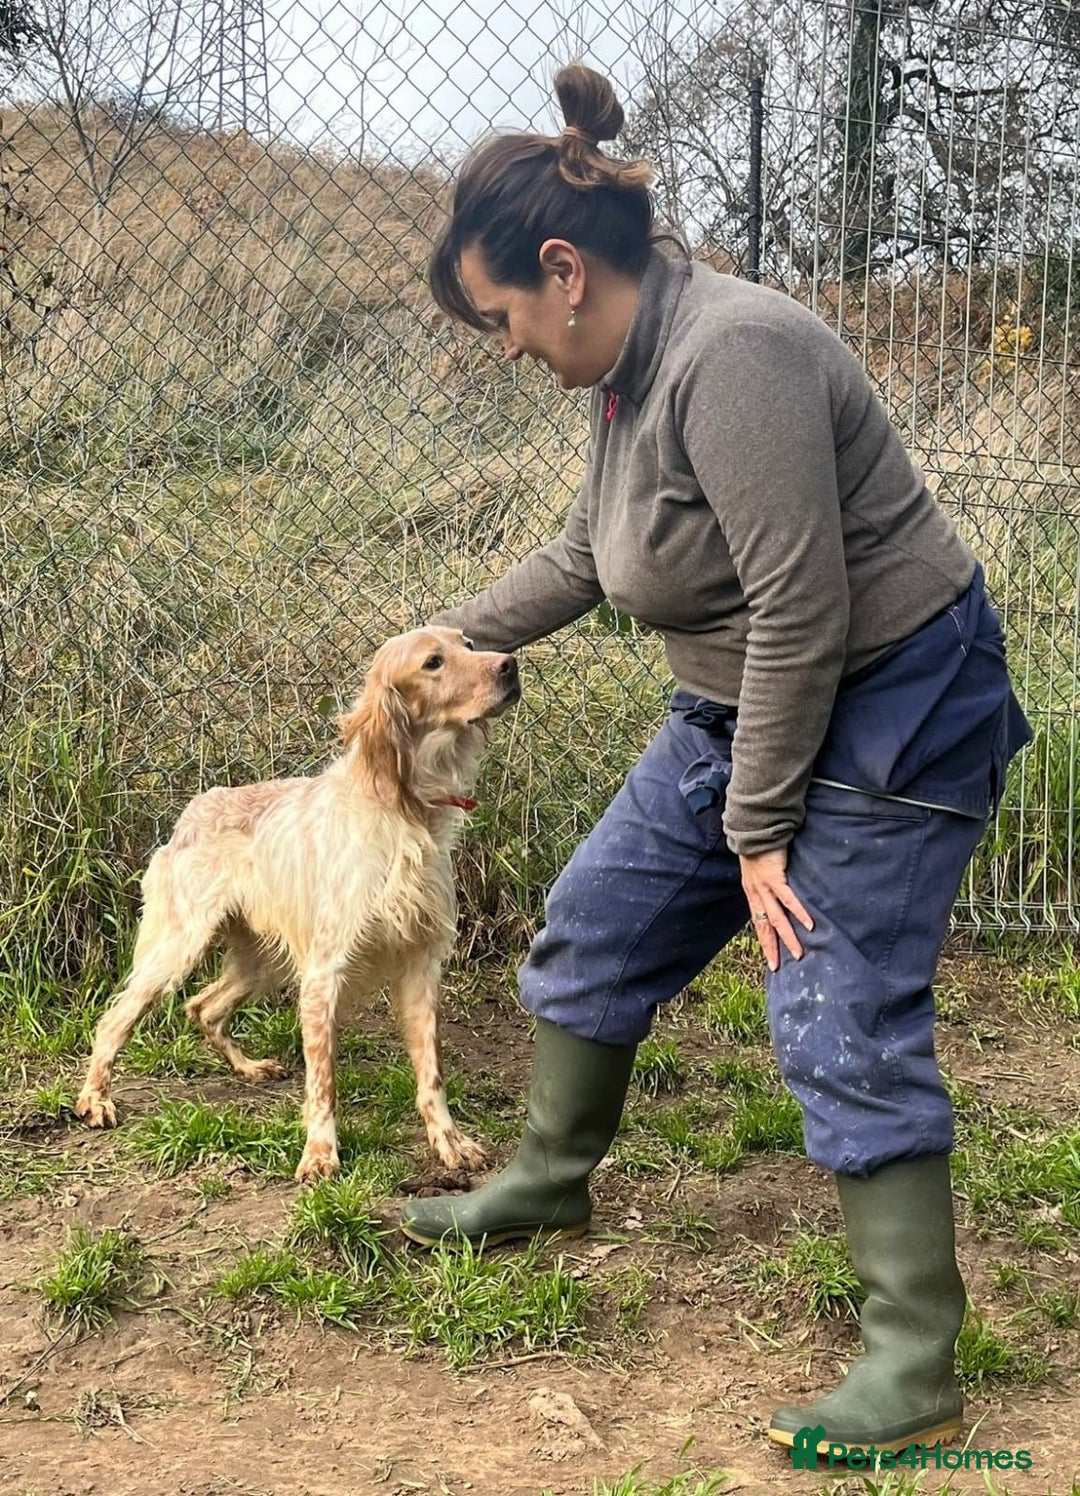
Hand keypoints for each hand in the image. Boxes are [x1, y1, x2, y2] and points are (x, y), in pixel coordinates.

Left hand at [739, 848, 813, 972]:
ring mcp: (764, 887)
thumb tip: (776, 892)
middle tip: (777, 967)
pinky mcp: (775, 877)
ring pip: (776, 918)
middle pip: (763, 926)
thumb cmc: (759, 847)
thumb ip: (767, 882)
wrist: (754, 829)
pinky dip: (798, 912)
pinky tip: (809, 925)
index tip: (770, 957)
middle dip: (771, 947)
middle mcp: (756, 894)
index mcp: (752, 893)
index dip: (763, 940)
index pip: (757, 922)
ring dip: (787, 937)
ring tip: (798, 953)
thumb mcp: (758, 869)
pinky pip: (788, 899)